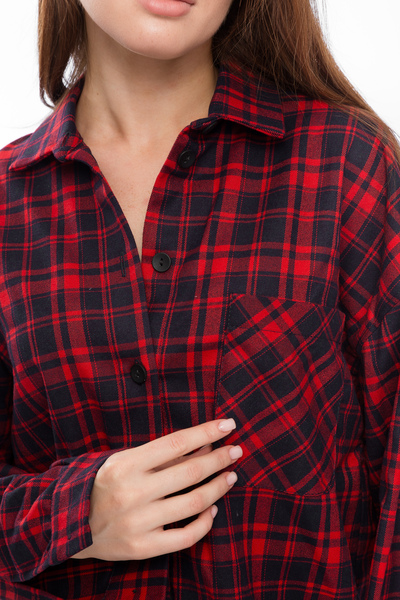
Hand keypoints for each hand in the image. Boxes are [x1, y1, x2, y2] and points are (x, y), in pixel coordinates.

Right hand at [73, 419, 240, 560]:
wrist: (71, 524)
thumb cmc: (103, 484)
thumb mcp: (125, 460)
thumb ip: (162, 455)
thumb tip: (204, 443)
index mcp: (126, 465)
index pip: (176, 443)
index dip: (206, 432)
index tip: (228, 424)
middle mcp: (133, 493)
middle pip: (190, 472)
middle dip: (219, 458)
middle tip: (236, 450)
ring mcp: (138, 523)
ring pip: (193, 503)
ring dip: (218, 487)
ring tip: (230, 476)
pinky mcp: (142, 547)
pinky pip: (185, 537)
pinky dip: (205, 522)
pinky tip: (213, 508)